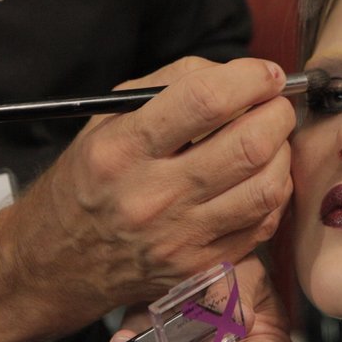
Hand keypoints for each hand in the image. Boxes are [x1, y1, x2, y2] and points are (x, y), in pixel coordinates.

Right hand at [0, 57, 295, 330]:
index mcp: (122, 149)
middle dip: (278, 114)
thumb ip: (172, 84)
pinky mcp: (199, 268)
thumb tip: (237, 73)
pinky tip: (260, 177)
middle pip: (248, 146)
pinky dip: (274, 192)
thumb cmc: (90, 178)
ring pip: (266, 188)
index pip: (204, 101)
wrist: (57, 262)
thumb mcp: (108, 118)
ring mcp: (179, 238)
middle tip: (277, 104)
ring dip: (283, 153)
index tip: (266, 73)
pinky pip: (263, 224)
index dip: (249, 79)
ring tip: (272, 139)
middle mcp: (150, 197)